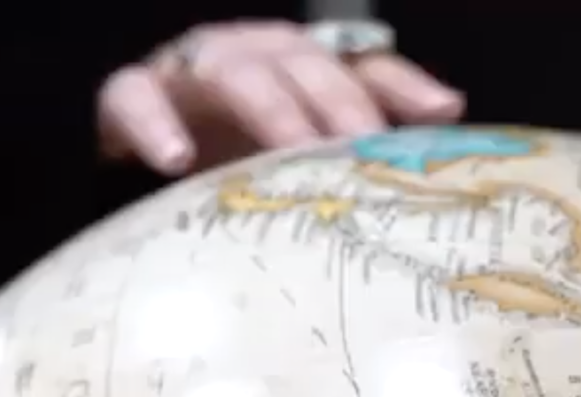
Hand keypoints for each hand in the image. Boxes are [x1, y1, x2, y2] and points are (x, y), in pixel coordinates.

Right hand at [98, 20, 463, 176]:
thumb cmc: (233, 153)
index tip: (440, 116)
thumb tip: (451, 109)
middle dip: (336, 103)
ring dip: (267, 109)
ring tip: (291, 150)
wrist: (142, 150)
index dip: (400, 87)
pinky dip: (154, 124)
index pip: (361, 64)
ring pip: (231, 73)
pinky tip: (176, 159)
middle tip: (364, 149)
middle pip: (300, 63)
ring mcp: (189, 70)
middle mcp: (251, 53)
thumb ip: (370, 127)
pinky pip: (133, 97)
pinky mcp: (129, 95)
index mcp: (300, 63)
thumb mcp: (304, 149)